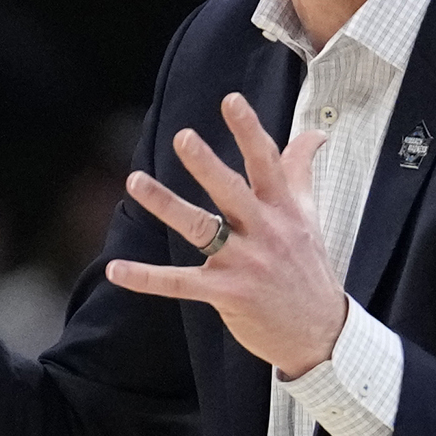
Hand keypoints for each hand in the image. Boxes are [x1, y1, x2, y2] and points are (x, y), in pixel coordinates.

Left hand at [106, 93, 345, 378]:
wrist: (320, 334)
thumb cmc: (309, 268)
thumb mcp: (309, 216)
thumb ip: (302, 171)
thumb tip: (315, 133)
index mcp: (283, 210)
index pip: (267, 163)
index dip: (249, 131)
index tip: (231, 101)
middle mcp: (265, 232)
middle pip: (233, 191)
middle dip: (208, 164)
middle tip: (183, 137)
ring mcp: (245, 264)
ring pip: (201, 228)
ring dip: (166, 204)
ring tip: (135, 181)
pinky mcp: (226, 294)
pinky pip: (179, 283)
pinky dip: (146, 278)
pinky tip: (115, 269)